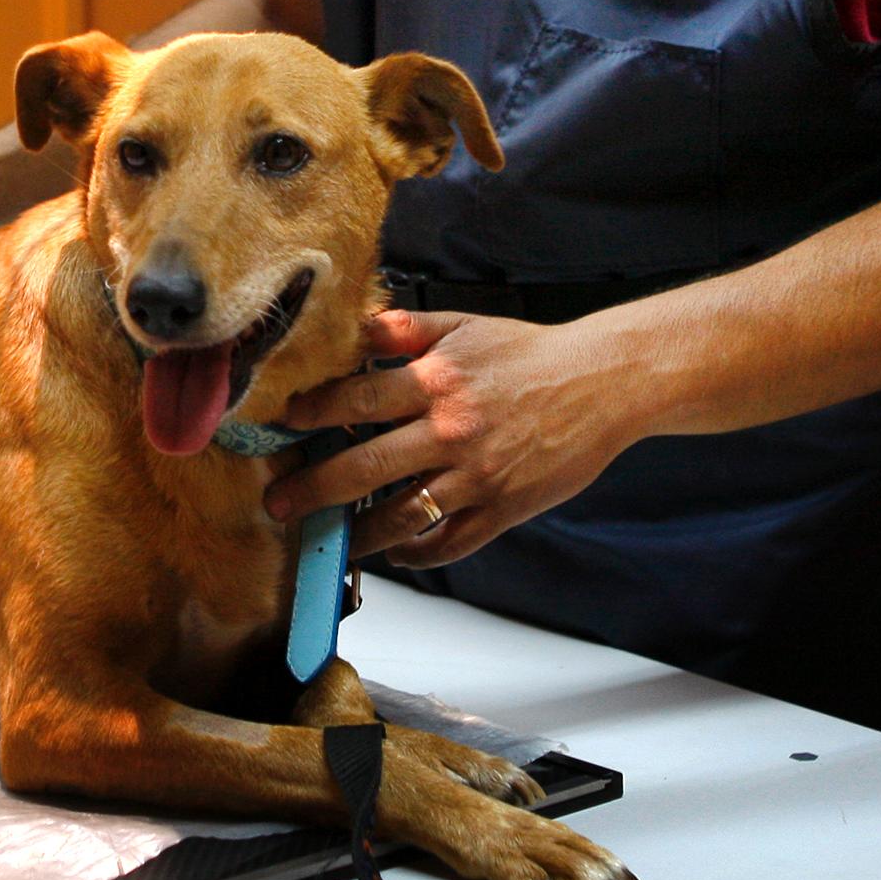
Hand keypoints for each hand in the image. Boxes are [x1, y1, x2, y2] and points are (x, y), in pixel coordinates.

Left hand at [264, 308, 650, 568]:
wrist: (601, 384)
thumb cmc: (530, 354)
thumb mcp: (464, 326)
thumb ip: (404, 329)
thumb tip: (354, 329)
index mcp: (438, 381)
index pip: (357, 399)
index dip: (313, 413)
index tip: (285, 424)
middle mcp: (452, 431)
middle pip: (364, 467)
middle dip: (312, 488)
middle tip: (279, 502)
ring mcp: (477, 476)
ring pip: (401, 516)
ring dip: (356, 533)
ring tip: (328, 539)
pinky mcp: (502, 509)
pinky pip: (449, 543)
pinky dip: (416, 553)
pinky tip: (396, 552)